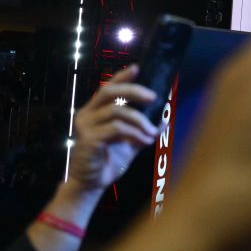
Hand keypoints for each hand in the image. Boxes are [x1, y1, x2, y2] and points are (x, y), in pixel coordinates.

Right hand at [68, 65, 157, 194]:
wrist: (92, 183)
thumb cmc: (109, 160)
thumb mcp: (131, 142)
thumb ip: (144, 129)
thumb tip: (165, 119)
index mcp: (95, 112)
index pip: (107, 88)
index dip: (121, 77)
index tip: (136, 68)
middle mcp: (87, 114)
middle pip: (109, 91)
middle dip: (134, 91)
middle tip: (153, 97)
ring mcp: (86, 126)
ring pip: (117, 111)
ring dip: (140, 121)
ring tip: (152, 133)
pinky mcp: (89, 139)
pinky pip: (117, 128)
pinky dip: (135, 133)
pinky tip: (144, 141)